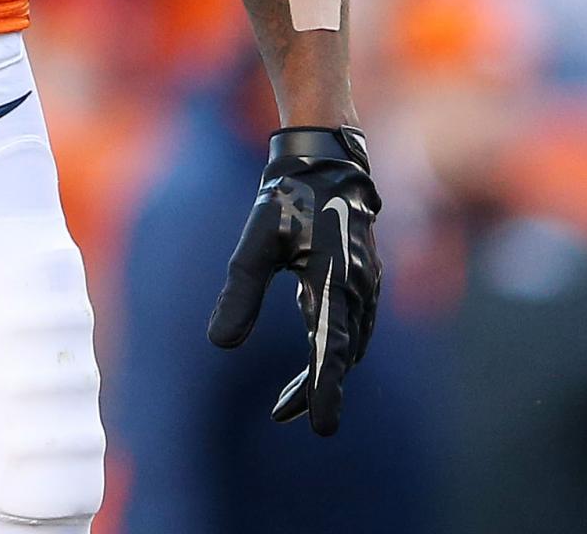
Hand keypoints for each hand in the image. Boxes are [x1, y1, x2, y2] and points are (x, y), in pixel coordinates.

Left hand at [206, 126, 379, 435]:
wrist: (325, 158)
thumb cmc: (287, 197)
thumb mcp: (256, 242)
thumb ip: (240, 292)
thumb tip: (220, 345)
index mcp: (333, 282)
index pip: (331, 351)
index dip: (325, 392)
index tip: (322, 428)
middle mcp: (358, 288)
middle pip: (342, 354)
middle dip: (317, 387)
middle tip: (282, 413)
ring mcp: (366, 283)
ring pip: (351, 342)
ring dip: (325, 369)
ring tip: (290, 396)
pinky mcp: (364, 276)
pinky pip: (355, 324)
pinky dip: (336, 345)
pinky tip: (314, 351)